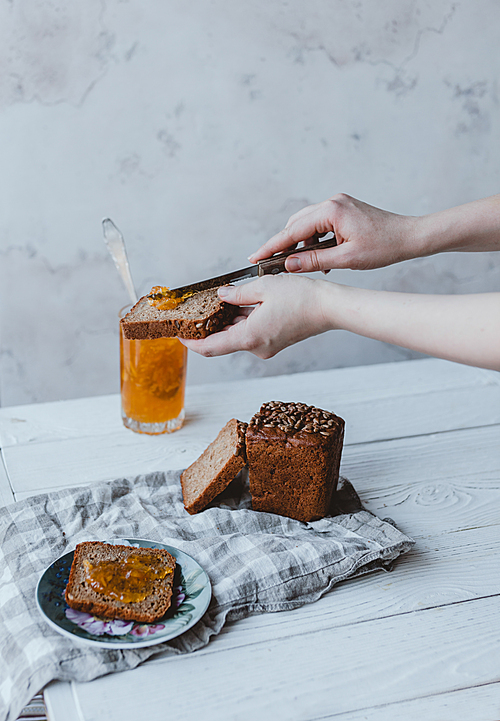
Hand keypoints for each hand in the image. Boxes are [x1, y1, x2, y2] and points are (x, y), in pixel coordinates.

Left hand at [179, 274, 333, 358]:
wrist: (330, 307)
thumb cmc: (303, 298)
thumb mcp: (263, 287)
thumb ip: (237, 294)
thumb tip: (221, 296)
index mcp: (249, 337)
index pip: (209, 348)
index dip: (190, 342)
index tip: (178, 333)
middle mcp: (256, 347)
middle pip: (222, 341)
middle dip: (208, 326)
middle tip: (195, 310)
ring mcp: (266, 346)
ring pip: (237, 335)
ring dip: (226, 321)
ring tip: (218, 301)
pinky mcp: (274, 341)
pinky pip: (250, 333)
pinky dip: (241, 321)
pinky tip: (239, 304)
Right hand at [249, 193, 417, 271]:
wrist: (410, 237)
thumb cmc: (384, 247)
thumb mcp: (346, 259)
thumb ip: (314, 261)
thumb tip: (288, 265)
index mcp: (331, 211)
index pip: (293, 231)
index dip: (272, 246)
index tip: (255, 257)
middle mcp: (332, 202)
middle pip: (296, 225)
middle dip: (282, 245)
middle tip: (268, 264)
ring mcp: (338, 204)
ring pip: (306, 225)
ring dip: (299, 244)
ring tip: (294, 265)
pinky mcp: (344, 210)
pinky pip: (320, 225)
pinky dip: (313, 241)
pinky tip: (315, 258)